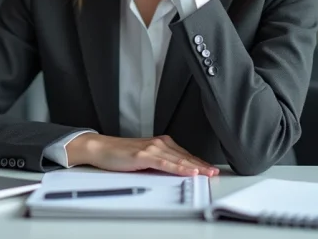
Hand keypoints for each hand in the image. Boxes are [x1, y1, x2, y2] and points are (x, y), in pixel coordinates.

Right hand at [66, 133, 218, 176]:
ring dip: (195, 167)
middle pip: (184, 157)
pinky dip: (178, 168)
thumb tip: (173, 171)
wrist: (102, 148)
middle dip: (201, 165)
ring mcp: (152, 148)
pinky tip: (188, 171)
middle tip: (215, 173)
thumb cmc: (120, 154)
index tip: (210, 169)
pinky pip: (165, 163)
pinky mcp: (144, 155)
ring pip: (178, 160)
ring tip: (207, 173)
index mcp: (160, 143)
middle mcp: (159, 143)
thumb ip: (159, 162)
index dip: (199, 162)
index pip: (184, 155)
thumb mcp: (144, 158)